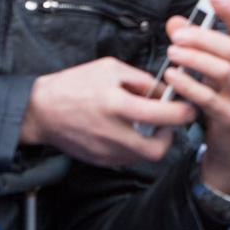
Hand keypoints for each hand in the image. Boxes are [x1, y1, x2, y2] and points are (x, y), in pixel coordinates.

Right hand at [20, 56, 194, 165]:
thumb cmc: (74, 85)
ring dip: (152, 142)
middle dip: (170, 136)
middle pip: (157, 149)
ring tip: (148, 123)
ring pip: (143, 157)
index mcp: (116, 105)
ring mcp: (105, 151)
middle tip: (169, 121)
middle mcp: (112, 133)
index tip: (189, 106)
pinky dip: (136, 147)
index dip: (183, 113)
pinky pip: (128, 159)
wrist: (40, 110)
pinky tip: (130, 130)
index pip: (162, 116)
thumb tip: (165, 90)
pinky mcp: (100, 160)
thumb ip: (141, 80)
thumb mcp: (110, 69)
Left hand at [163, 0, 229, 196]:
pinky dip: (189, 86)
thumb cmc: (225, 104)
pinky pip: (210, 99)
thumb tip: (175, 22)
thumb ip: (197, 47)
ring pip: (223, 70)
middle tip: (177, 34)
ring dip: (196, 58)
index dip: (229, 11)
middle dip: (203, 37)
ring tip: (172, 52)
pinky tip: (172, 77)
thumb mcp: (214, 74)